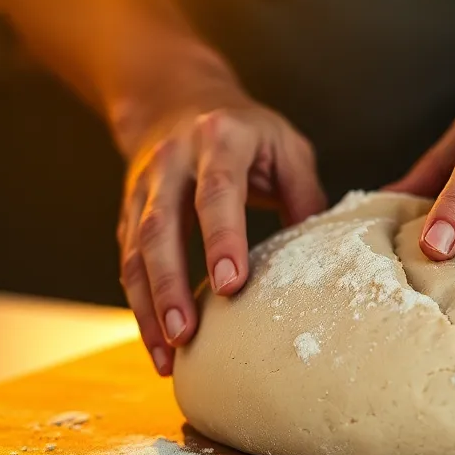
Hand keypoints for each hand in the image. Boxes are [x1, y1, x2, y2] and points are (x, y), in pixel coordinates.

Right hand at [117, 88, 326, 375]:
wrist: (174, 99)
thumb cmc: (247, 132)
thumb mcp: (286, 146)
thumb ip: (304, 195)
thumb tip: (326, 259)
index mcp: (219, 139)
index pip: (218, 190)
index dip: (222, 237)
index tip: (231, 284)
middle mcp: (172, 161)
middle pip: (162, 226)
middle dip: (171, 285)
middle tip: (187, 334)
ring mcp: (143, 188)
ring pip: (136, 251)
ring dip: (148, 306)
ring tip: (167, 355)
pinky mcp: (128, 213)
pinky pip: (128, 263)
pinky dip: (140, 305)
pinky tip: (157, 344)